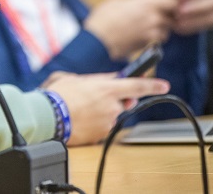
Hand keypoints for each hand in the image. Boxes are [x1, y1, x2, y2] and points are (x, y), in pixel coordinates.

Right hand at [43, 72, 169, 145]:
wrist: (47, 117)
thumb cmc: (58, 95)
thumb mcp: (76, 78)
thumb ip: (98, 79)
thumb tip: (111, 80)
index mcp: (107, 88)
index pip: (137, 86)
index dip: (153, 85)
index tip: (164, 85)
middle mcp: (111, 106)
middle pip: (123, 102)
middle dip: (115, 100)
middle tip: (95, 98)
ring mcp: (107, 122)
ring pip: (112, 115)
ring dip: (101, 112)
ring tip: (80, 109)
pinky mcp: (101, 135)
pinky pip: (103, 127)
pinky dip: (95, 123)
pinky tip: (80, 119)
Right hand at [84, 0, 176, 59]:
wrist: (98, 40)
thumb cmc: (103, 19)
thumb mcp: (117, 1)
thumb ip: (134, 1)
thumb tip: (138, 3)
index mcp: (147, 3)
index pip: (173, 1)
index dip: (170, 3)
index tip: (165, 5)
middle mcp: (154, 17)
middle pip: (171, 17)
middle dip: (165, 17)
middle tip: (153, 17)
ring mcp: (152, 32)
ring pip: (166, 30)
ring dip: (159, 29)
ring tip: (145, 28)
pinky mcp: (148, 44)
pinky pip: (157, 40)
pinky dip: (152, 39)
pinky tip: (140, 36)